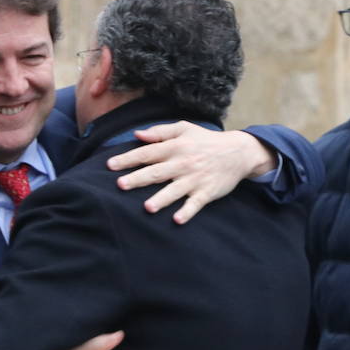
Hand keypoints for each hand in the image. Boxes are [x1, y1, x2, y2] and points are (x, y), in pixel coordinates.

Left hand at [105, 122, 275, 223]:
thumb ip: (159, 132)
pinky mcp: (207, 192)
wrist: (238, 152)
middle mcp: (183, 163)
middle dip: (138, 179)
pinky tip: (177, 220)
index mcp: (175, 147)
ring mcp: (195, 179)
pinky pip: (196, 203)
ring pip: (175, 190)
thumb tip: (137, 134)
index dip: (128, 159)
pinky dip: (187, 212)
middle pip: (157, 172)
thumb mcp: (184, 129)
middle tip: (121, 185)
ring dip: (162, 199)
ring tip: (148, 208)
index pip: (147, 153)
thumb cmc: (206, 140)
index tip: (110, 165)